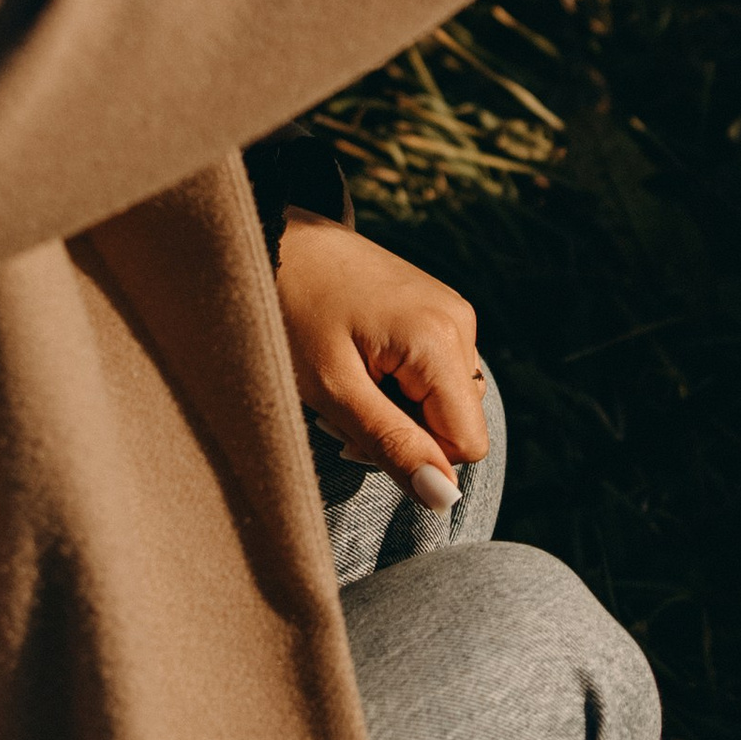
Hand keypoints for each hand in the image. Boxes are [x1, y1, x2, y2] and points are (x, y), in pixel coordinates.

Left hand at [272, 216, 485, 513]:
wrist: (273, 240)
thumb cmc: (290, 312)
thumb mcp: (333, 391)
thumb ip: (392, 445)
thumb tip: (444, 499)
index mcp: (438, 339)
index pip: (467, 444)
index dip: (417, 455)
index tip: (361, 431)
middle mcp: (458, 321)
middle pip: (459, 422)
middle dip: (407, 431)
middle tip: (346, 405)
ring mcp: (450, 310)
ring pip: (447, 401)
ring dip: (402, 408)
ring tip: (350, 378)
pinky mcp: (436, 307)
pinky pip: (437, 372)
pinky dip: (401, 382)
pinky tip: (360, 359)